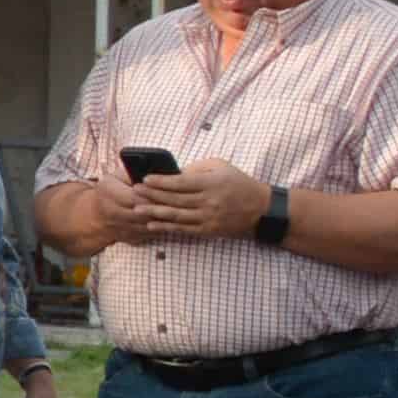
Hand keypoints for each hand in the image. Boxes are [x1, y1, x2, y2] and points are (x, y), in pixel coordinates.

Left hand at [139, 157, 275, 246]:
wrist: (262, 210)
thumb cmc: (239, 183)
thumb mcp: (221, 167)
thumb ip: (197, 168)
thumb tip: (172, 173)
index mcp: (212, 184)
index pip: (181, 183)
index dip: (161, 182)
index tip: (145, 179)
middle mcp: (209, 202)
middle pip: (175, 199)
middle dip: (152, 195)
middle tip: (135, 191)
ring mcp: (209, 218)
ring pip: (176, 216)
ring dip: (154, 213)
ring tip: (136, 208)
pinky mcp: (208, 230)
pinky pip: (183, 229)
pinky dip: (166, 227)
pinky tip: (151, 224)